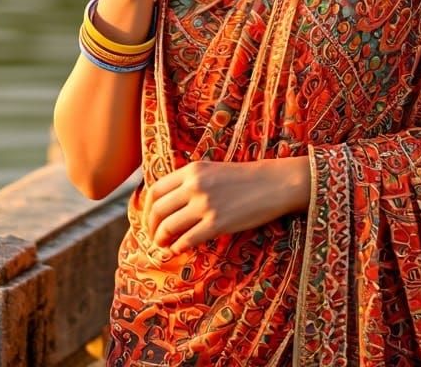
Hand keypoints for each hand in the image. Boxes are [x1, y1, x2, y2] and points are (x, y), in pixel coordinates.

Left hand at [143, 158, 310, 253]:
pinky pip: (187, 240)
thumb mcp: (212, 170)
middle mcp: (195, 185)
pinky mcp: (217, 223)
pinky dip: (178, 247)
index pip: (156, 189)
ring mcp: (205, 205)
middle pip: (158, 209)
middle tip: (153, 237)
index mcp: (192, 169)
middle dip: (151, 227)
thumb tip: (166, 202)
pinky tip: (180, 249)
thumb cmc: (243, 179)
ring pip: (169, 226)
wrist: (273, 184)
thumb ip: (189, 181)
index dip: (147, 209)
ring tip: (164, 245)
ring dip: (162, 240)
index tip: (149, 220)